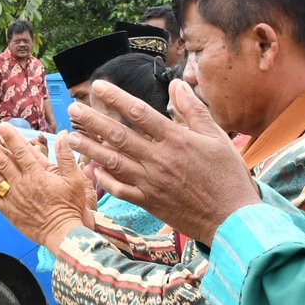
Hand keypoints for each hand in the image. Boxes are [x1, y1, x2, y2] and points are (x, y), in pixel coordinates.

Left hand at [0, 124, 90, 251]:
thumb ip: (66, 157)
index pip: (20, 151)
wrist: (63, 232)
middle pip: (3, 162)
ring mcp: (14, 198)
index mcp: (37, 174)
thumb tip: (64, 136)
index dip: (10, 137)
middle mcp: (22, 184)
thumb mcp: (75, 179)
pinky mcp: (9, 211)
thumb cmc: (71, 206)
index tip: (1, 127)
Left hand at [66, 78, 260, 243]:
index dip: (116, 98)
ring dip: (89, 148)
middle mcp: (159, 159)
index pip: (139, 113)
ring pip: (113, 162)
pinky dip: (104, 179)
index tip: (98, 86)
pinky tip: (91, 169)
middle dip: (92, 120)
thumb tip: (176, 85)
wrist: (233, 220)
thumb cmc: (228, 177)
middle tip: (73, 108)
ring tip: (70, 136)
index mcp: (176, 140)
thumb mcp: (217, 138)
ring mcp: (151, 182)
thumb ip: (193, 111)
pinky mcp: (149, 202)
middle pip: (118, 136)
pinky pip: (120, 189)